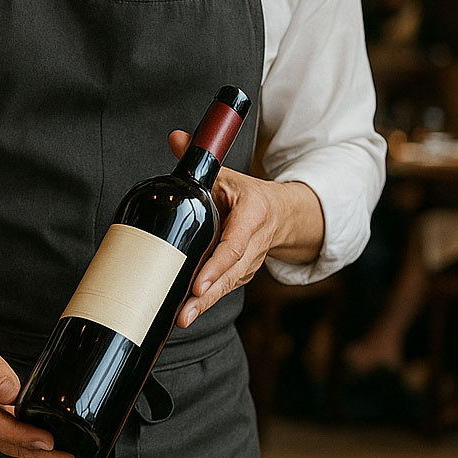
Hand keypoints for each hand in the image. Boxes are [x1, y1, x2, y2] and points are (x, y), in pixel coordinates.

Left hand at [167, 130, 324, 326]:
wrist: (282, 214)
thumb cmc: (250, 195)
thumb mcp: (228, 175)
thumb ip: (200, 160)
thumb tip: (175, 139)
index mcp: (253, 216)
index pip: (234, 245)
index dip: (217, 266)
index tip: (198, 282)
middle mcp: (255, 244)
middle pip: (230, 275)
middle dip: (207, 296)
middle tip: (184, 313)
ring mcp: (250, 263)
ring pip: (228, 286)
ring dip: (205, 305)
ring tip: (182, 318)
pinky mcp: (243, 274)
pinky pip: (225, 288)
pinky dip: (207, 302)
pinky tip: (186, 313)